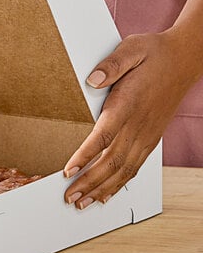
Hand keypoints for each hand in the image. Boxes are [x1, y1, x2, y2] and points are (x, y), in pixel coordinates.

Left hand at [63, 27, 201, 208]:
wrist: (184, 59)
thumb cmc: (154, 53)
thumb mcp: (131, 49)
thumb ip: (111, 65)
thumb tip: (93, 79)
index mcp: (128, 104)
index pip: (103, 136)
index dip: (85, 156)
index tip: (68, 171)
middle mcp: (138, 124)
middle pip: (112, 161)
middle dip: (89, 182)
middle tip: (70, 197)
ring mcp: (147, 133)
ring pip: (124, 169)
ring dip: (103, 188)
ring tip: (83, 203)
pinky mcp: (151, 137)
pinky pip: (136, 166)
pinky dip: (121, 183)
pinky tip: (108, 192)